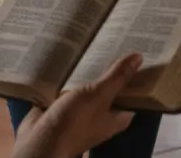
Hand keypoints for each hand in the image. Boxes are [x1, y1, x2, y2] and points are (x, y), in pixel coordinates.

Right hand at [12, 54, 142, 157]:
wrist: (40, 140)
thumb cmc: (75, 121)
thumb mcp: (99, 95)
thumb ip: (117, 77)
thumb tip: (139, 57)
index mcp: (117, 117)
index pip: (134, 94)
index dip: (137, 76)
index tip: (137, 53)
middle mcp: (102, 115)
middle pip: (111, 88)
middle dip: (111, 68)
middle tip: (114, 40)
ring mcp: (82, 112)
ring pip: (90, 87)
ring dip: (90, 70)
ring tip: (94, 42)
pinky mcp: (64, 107)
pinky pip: (72, 88)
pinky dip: (72, 75)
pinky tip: (72, 56)